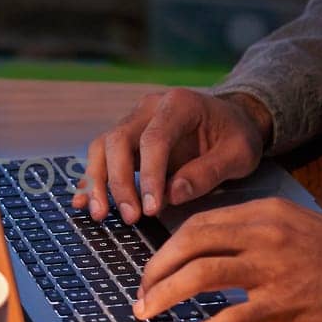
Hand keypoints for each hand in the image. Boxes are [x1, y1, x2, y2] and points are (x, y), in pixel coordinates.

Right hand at [73, 88, 269, 222]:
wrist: (230, 120)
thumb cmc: (236, 135)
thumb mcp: (239, 153)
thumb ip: (209, 172)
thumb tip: (173, 194)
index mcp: (178, 104)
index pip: (154, 139)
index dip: (150, 175)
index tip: (153, 208)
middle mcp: (148, 108)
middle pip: (117, 140)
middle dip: (119, 182)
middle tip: (131, 217)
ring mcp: (133, 121)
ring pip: (101, 147)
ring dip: (98, 182)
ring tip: (101, 215)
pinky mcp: (125, 139)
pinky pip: (100, 157)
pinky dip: (91, 180)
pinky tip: (82, 202)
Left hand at [134, 197, 321, 321]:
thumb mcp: (300, 230)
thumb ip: (259, 234)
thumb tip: (213, 250)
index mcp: (267, 211)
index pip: (200, 222)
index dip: (168, 246)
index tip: (152, 268)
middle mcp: (266, 232)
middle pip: (191, 242)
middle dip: (156, 269)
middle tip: (140, 293)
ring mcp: (275, 266)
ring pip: (201, 274)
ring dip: (165, 295)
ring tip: (146, 313)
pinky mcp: (286, 302)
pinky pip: (229, 319)